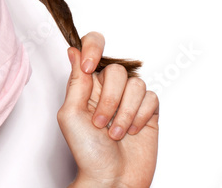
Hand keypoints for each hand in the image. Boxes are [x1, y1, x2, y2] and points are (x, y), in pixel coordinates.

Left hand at [56, 33, 157, 187]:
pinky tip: (132, 132)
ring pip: (136, 84)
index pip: (92, 47)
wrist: (111, 179)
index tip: (90, 68)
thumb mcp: (70, 114)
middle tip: (100, 122)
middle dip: (109, 99)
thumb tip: (73, 51)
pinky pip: (151, 98)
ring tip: (115, 133)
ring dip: (124, 113)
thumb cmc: (87, 152)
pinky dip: (139, 117)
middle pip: (117, 69)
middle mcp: (109, 88)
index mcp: (87, 84)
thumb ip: (75, 81)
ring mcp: (130, 99)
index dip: (93, 49)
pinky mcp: (148, 111)